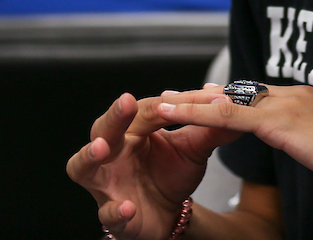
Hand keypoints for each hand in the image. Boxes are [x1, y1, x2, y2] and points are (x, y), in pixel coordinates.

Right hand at [66, 90, 240, 238]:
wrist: (169, 213)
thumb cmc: (172, 173)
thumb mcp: (194, 148)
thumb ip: (211, 127)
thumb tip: (231, 103)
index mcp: (132, 131)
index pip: (143, 111)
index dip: (164, 105)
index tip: (183, 97)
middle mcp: (112, 153)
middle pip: (103, 129)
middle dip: (113, 117)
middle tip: (125, 102)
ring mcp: (106, 184)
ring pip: (82, 167)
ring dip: (89, 156)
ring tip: (102, 149)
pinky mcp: (112, 215)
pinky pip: (106, 212)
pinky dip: (115, 210)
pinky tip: (127, 206)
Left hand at [158, 84, 312, 212]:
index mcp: (306, 102)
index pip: (255, 98)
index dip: (224, 101)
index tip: (200, 101)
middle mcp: (293, 95)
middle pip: (235, 93)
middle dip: (199, 97)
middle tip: (169, 96)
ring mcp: (287, 104)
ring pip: (226, 100)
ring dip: (189, 102)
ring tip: (159, 103)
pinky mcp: (282, 121)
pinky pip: (229, 116)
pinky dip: (197, 113)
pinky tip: (175, 114)